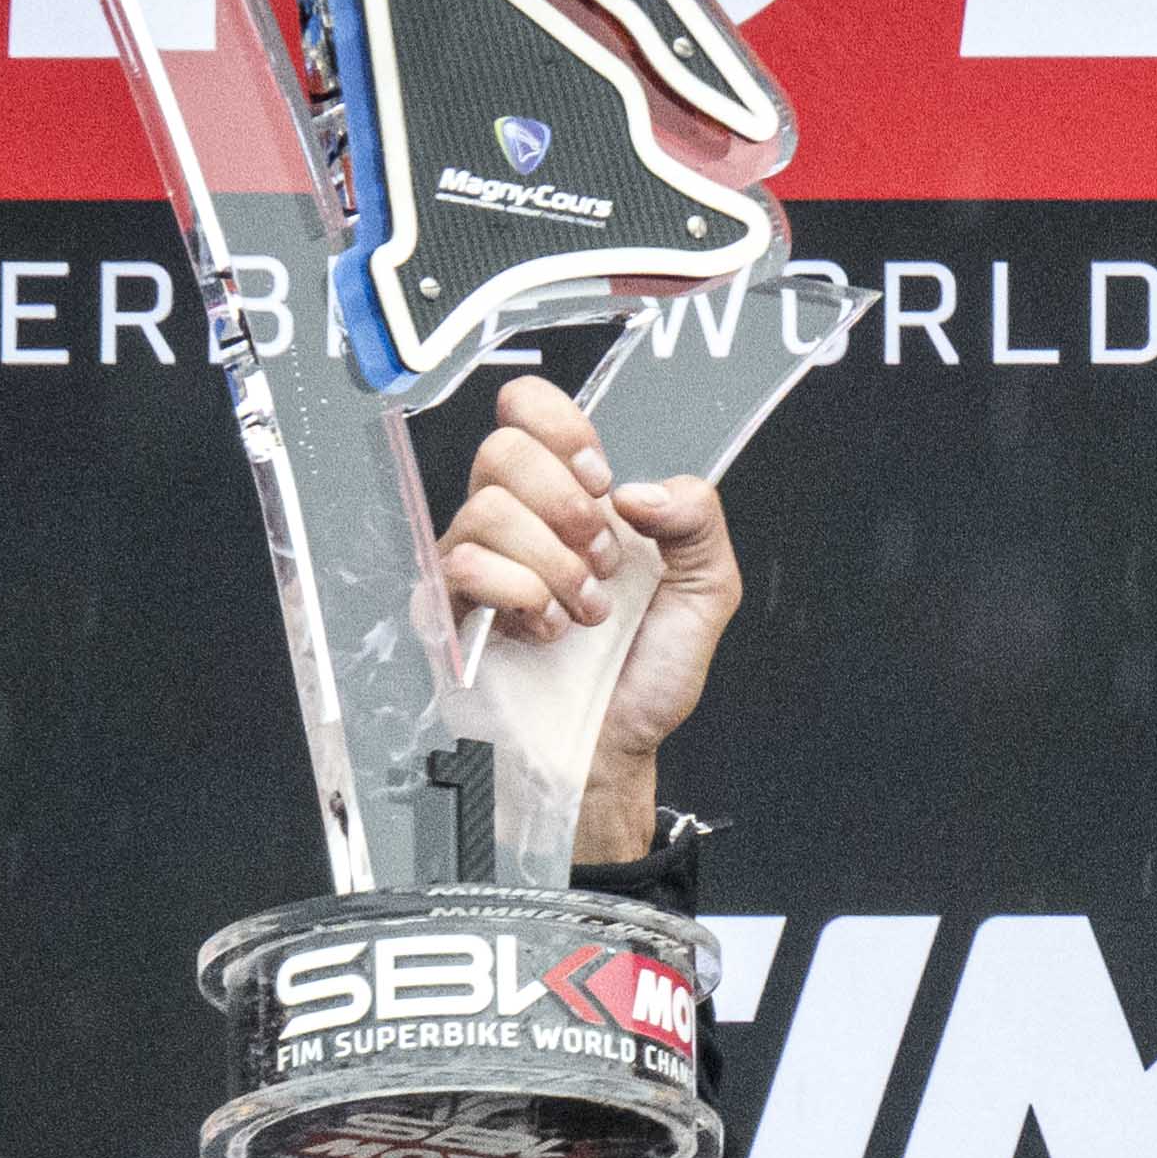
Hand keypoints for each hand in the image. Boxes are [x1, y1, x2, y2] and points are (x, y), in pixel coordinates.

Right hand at [443, 368, 748, 866]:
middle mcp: (517, 520)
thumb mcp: (706, 589)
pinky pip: (463, 566)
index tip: (601, 484)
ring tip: (585, 612)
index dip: (560, 428)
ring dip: (553, 566)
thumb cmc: (646, 675)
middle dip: (567, 508)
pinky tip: (547, 629)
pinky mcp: (450, 610)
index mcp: (570, 497)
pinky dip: (521, 596)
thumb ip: (697, 518)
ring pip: (486, 510)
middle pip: (501, 450)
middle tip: (602, 563)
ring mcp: (479, 563)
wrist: (617, 747)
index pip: (527, 410)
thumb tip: (639, 489)